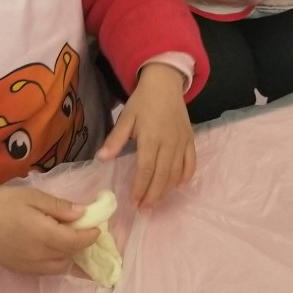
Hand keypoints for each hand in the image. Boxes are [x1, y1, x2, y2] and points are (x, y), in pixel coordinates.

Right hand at [0, 185, 97, 275]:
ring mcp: (26, 266)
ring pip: (57, 268)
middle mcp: (37, 255)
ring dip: (69, 257)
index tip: (98, 228)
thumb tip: (83, 214)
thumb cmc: (1, 202)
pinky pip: (44, 271)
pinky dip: (55, 263)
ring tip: (71, 241)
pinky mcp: (17, 270)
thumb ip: (58, 207)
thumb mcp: (31, 196)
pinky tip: (54, 251)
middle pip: (68, 257)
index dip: (90, 237)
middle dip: (80, 246)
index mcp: (42, 234)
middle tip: (85, 232)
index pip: (75, 242)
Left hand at [97, 64, 194, 207]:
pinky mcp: (190, 138)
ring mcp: (182, 141)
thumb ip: (115, 140)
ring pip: (176, 172)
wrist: (165, 82)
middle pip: (162, 175)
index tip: (133, 202)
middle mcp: (169, 142)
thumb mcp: (125, 117)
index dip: (140, 188)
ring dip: (167, 190)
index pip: (146, 169)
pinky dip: (186, 175)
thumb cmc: (142, 101)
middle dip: (153, 195)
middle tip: (144, 209)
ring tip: (157, 202)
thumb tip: (101, 159)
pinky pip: (191, 161)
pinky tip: (179, 186)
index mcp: (151, 137)